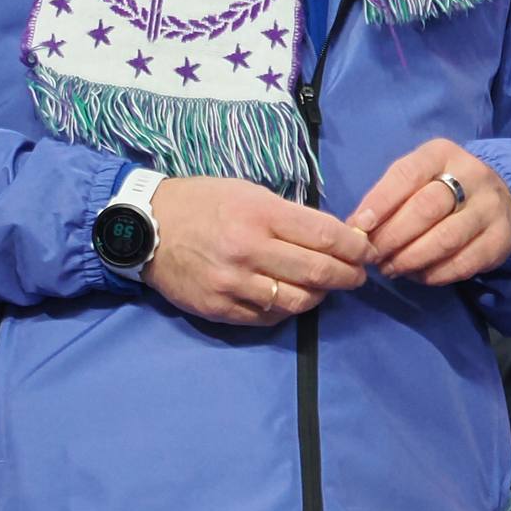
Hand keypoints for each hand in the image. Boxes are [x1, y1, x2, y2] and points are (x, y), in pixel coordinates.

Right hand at [141, 175, 370, 324]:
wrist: (144, 228)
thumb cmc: (203, 202)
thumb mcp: (249, 192)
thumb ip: (290, 216)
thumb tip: (334, 236)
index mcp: (260, 214)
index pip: (325, 235)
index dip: (355, 247)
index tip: (366, 251)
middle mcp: (248, 251)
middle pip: (317, 272)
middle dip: (348, 276)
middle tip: (358, 275)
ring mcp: (233, 284)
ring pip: (297, 301)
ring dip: (320, 295)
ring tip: (326, 287)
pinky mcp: (219, 309)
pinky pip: (268, 317)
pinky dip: (287, 309)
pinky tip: (292, 298)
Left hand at [349, 140, 510, 286]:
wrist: (500, 198)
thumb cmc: (443, 188)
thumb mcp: (418, 178)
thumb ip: (388, 196)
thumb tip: (357, 227)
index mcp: (443, 154)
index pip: (409, 174)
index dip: (381, 202)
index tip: (360, 227)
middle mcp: (473, 176)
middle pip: (427, 208)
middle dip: (393, 236)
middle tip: (373, 255)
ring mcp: (490, 208)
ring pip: (445, 239)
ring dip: (410, 259)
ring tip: (391, 268)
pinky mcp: (500, 240)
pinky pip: (462, 264)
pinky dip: (433, 274)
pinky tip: (417, 275)